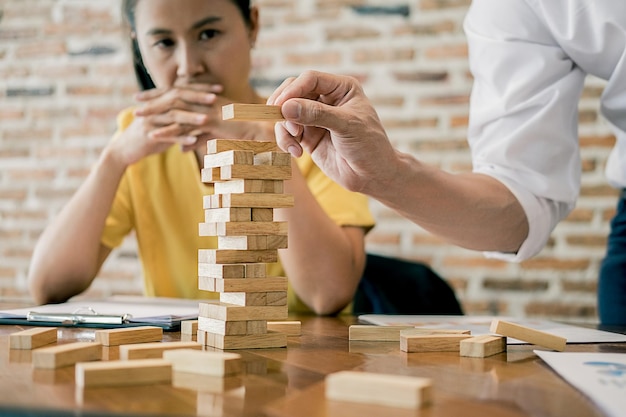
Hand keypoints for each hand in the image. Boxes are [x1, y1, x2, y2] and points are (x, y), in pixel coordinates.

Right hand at [108, 84, 221, 164]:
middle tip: (216, 97)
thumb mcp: (167, 125)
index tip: (220, 88)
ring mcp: (151, 120)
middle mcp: (156, 108)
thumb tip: (203, 113)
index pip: (184, 90)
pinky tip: (193, 141)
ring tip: (207, 119)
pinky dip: (180, 139)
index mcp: (162, 102)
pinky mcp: (148, 135)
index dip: (201, 89)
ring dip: (191, 117)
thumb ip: (182, 118)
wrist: (124, 150)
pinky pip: (166, 136)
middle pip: (178, 98)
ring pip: (173, 116)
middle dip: (198, 97)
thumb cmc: (150, 137)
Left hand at [135, 84, 274, 152]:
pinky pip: (185, 126)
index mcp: (206, 100)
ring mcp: (206, 110)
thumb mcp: (213, 137)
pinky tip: (154, 135)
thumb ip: (196, 140)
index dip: (162, 94)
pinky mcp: (209, 122)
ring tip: (138, 117)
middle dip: (153, 99)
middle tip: (136, 101)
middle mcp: (204, 102)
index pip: (180, 94)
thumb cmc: (243, 131)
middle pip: (173, 97)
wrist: (261, 129)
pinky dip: (168, 131)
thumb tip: (182, 147)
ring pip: (175, 109)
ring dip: (155, 113)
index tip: (147, 96)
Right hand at [267, 70, 397, 192]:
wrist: (372, 175)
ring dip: (284, 128)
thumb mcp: (346, 126)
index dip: (294, 90)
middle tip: (283, 122)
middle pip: (293, 92)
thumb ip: (317, 115)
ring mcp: (315, 118)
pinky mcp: (307, 136)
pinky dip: (286, 141)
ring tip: (294, 143)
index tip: (282, 105)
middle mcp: (326, 99)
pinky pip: (287, 132)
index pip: (310, 79)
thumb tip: (286, 107)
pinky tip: (297, 153)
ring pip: (286, 113)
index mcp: (341, 88)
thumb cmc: (369, 146)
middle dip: (284, 107)